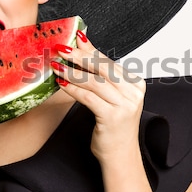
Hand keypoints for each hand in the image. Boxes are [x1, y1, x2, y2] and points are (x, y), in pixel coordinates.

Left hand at [51, 30, 145, 163]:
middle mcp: (134, 92)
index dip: (90, 49)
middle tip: (61, 47)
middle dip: (80, 55)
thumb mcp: (111, 98)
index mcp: (135, 84)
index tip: (76, 37)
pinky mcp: (113, 116)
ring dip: (72, 71)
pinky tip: (60, 82)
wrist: (121, 155)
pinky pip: (88, 97)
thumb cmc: (114, 126)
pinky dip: (72, 88)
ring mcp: (126, 104)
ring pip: (94, 81)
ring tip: (56, 64)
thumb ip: (102, 78)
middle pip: (102, 68)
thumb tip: (82, 52)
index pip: (109, 62)